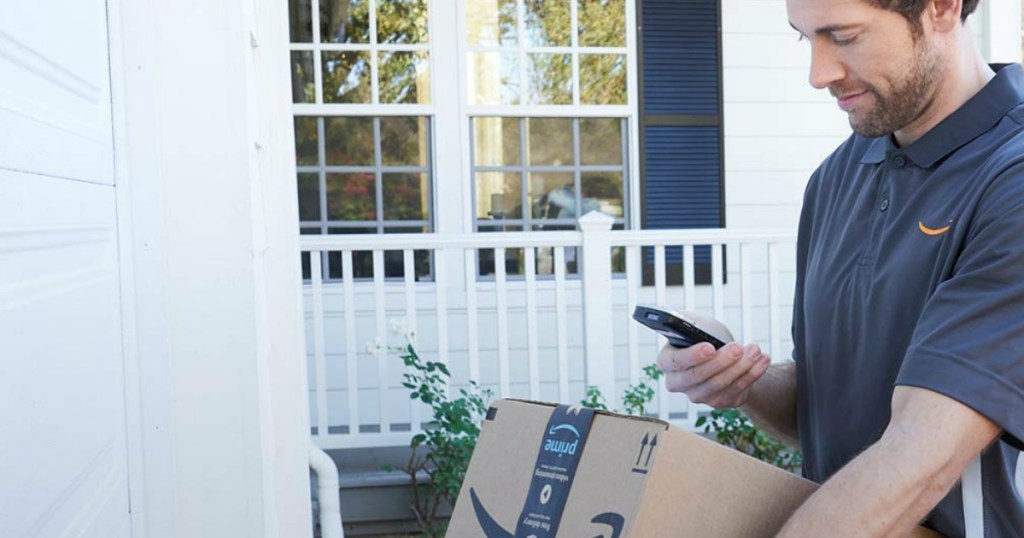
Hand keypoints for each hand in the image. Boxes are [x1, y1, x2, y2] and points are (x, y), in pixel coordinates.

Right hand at [656, 315, 770, 407]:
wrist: (723, 355)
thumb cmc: (704, 337)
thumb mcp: (694, 325)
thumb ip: (685, 320)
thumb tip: (680, 318)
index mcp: (667, 362)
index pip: (676, 362)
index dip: (693, 356)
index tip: (710, 347)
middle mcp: (678, 383)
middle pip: (698, 376)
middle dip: (721, 361)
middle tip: (738, 348)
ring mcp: (697, 395)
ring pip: (720, 384)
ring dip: (741, 366)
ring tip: (755, 350)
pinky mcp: (718, 401)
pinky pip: (736, 390)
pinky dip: (752, 374)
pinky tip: (762, 360)